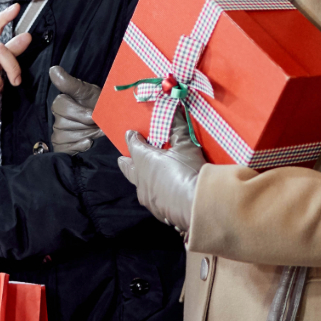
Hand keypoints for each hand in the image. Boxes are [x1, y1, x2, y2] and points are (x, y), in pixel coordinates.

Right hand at [49, 66, 101, 153]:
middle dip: (85, 125)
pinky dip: (78, 146)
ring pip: (66, 136)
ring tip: (96, 132)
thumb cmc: (97, 104)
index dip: (80, 113)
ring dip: (85, 135)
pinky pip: (64, 149)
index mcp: (60, 103)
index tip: (94, 115)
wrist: (108, 121)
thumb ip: (70, 83)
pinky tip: (88, 143)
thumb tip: (53, 69)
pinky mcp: (62, 147)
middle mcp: (56, 118)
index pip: (62, 108)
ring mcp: (58, 133)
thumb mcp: (87, 92)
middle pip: (65, 124)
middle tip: (97, 124)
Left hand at [118, 115, 204, 234]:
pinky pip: (151, 200)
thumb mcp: (186, 145)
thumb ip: (178, 127)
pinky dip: (154, 194)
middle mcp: (140, 179)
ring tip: (145, 177)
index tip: (131, 133)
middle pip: (128, 169)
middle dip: (126, 162)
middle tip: (123, 159)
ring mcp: (147, 198)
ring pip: (139, 186)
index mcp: (143, 160)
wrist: (197, 205)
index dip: (132, 138)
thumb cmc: (188, 170)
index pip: (133, 145)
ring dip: (141, 180)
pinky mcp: (157, 211)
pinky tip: (160, 194)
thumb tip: (174, 108)